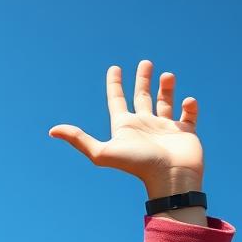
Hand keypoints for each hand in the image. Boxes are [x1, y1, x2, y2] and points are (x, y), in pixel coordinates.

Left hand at [49, 60, 203, 193]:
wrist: (169, 178)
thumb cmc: (136, 165)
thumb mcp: (101, 152)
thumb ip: (78, 140)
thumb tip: (52, 131)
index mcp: (125, 127)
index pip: (116, 101)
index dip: (114, 84)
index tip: (114, 67)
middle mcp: (143, 126)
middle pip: (141, 97)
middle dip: (142, 80)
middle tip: (145, 62)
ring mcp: (164, 129)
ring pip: (165, 102)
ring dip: (166, 88)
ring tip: (166, 75)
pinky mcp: (185, 133)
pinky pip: (188, 115)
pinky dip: (189, 106)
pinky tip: (186, 101)